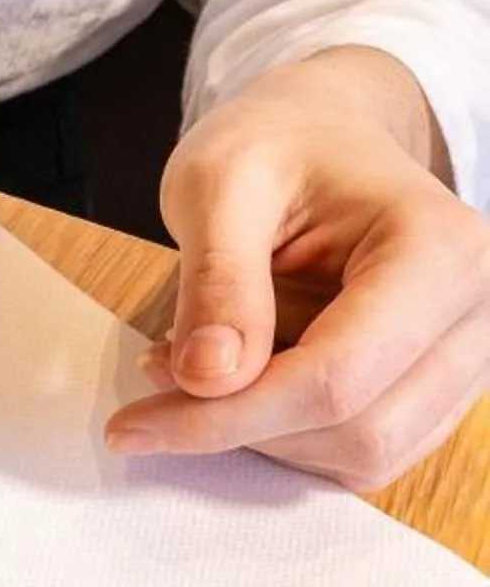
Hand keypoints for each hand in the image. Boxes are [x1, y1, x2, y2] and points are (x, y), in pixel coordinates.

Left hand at [106, 48, 489, 489]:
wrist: (324, 133)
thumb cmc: (274, 145)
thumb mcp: (218, 183)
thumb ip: (217, 280)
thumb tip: (208, 379)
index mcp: (440, 249)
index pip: (337, 376)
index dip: (225, 416)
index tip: (132, 426)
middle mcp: (478, 311)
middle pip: (357, 429)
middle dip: (239, 425)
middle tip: (156, 372)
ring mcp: (469, 356)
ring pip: (363, 454)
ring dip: (262, 431)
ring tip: (198, 357)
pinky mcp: (440, 387)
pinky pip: (364, 450)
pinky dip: (289, 431)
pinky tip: (244, 372)